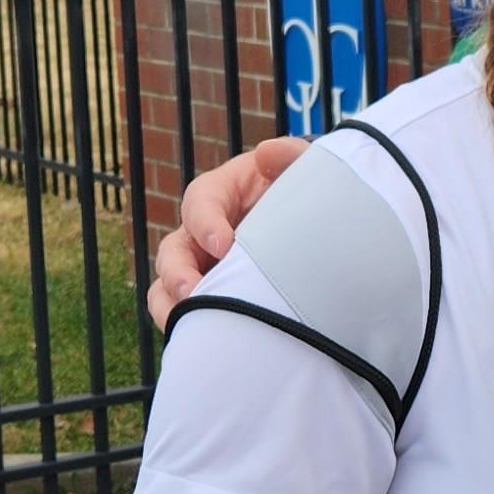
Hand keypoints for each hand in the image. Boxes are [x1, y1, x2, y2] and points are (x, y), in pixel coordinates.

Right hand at [146, 136, 309, 330]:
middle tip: (193, 292)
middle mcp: (204, 230)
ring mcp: (205, 266)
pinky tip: (206, 340)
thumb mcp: (305, 168)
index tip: (223, 244)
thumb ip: (293, 157)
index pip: (199, 201)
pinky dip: (190, 326)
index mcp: (222, 192)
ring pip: (168, 287)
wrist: (324, 226)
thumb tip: (268, 153)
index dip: (205, 222)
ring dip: (172, 305)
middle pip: (173, 250)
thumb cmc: (307, 190)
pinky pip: (190, 314)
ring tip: (188, 323)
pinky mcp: (216, 293)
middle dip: (177, 273)